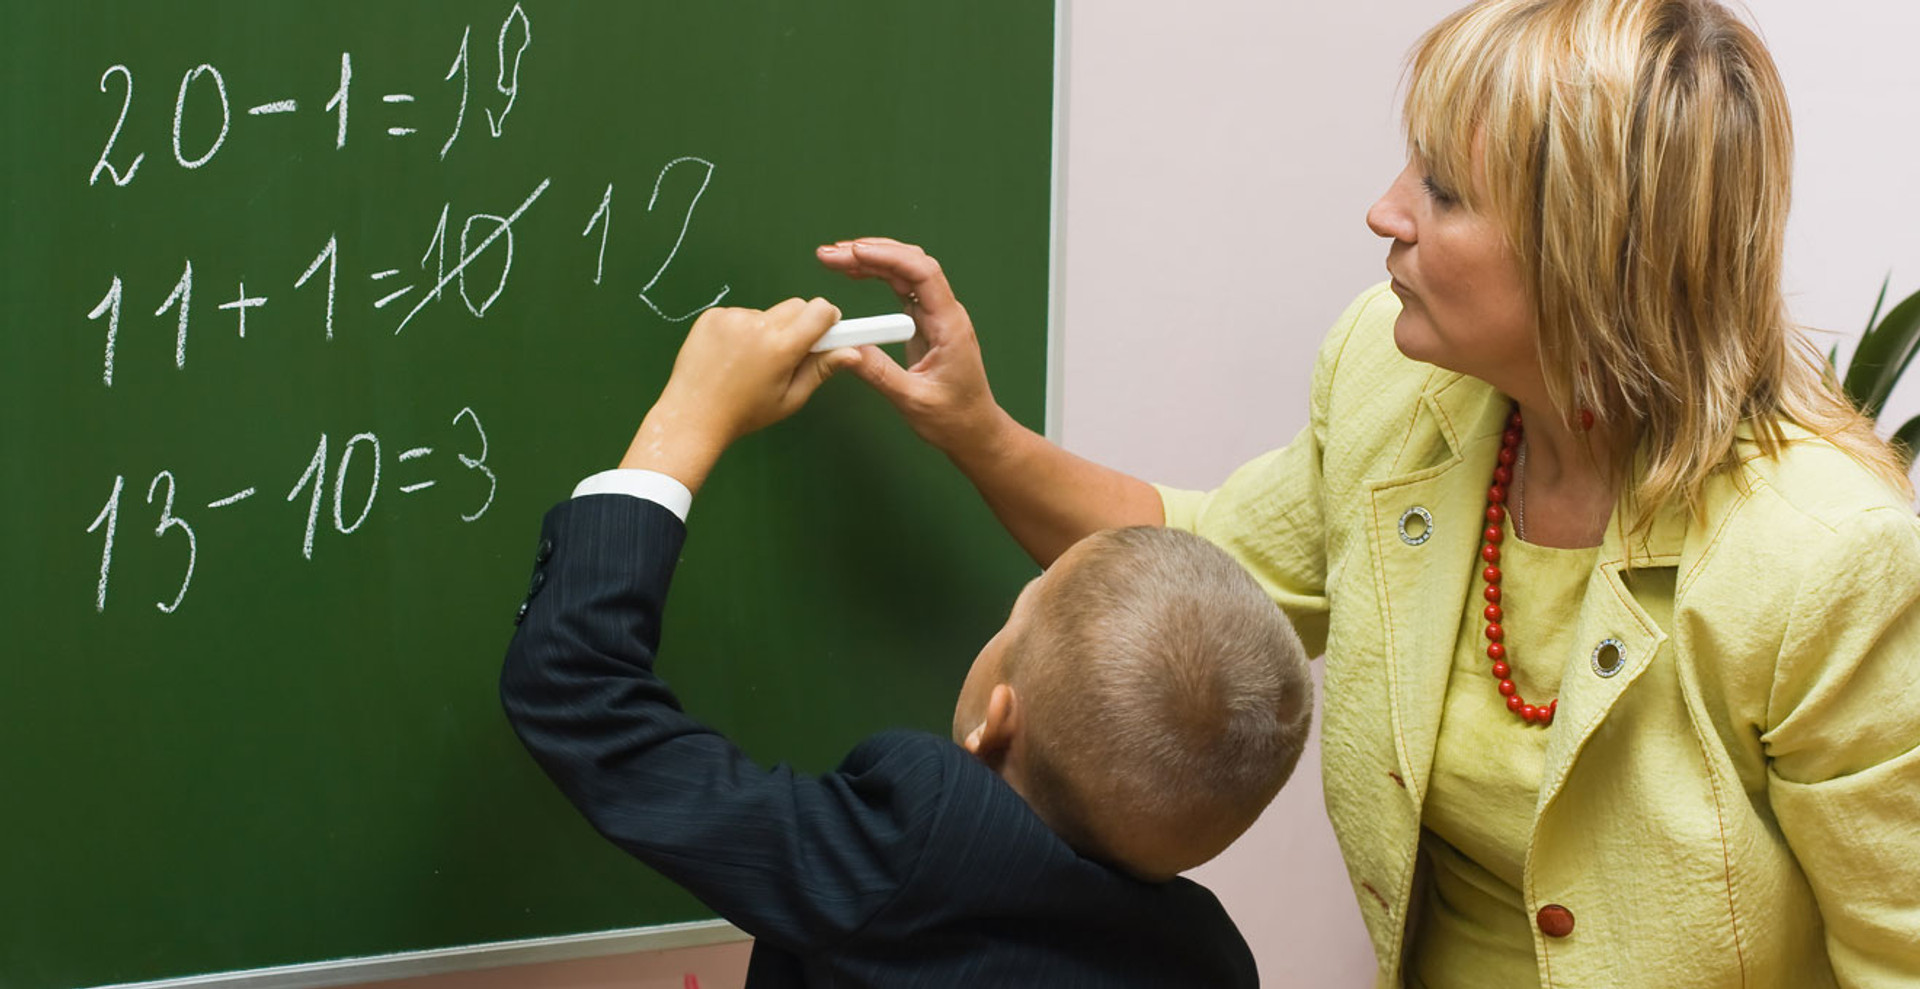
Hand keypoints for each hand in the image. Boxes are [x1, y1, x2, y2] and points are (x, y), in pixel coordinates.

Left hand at [620, 297, 859, 492]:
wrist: (692, 416)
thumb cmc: (745, 414)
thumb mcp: (790, 399)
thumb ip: (821, 370)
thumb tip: (853, 352)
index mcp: (782, 347)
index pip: (821, 310)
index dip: (828, 319)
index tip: (827, 332)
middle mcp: (758, 325)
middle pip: (797, 306)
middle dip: (800, 324)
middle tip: (787, 353)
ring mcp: (732, 317)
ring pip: (768, 313)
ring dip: (768, 329)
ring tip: (751, 361)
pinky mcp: (712, 315)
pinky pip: (741, 314)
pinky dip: (742, 330)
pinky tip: (731, 355)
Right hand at [815, 238, 1013, 459]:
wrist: (973, 431)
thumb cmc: (954, 418)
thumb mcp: (913, 401)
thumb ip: (879, 374)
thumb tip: (846, 348)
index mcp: (949, 325)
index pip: (923, 274)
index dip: (888, 257)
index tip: (854, 253)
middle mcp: (945, 313)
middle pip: (911, 264)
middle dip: (871, 252)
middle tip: (831, 254)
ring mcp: (935, 316)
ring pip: (905, 272)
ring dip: (871, 260)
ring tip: (834, 258)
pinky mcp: (925, 323)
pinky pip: (902, 288)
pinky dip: (878, 276)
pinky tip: (855, 272)